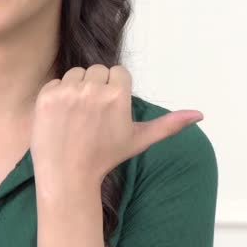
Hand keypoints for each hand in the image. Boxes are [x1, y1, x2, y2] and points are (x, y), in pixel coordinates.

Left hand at [29, 64, 203, 185]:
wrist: (67, 176)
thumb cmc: (105, 158)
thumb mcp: (140, 139)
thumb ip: (169, 124)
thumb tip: (200, 115)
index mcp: (118, 96)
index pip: (118, 73)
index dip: (114, 91)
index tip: (108, 113)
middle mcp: (94, 90)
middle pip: (98, 70)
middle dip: (96, 88)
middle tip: (92, 117)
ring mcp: (68, 92)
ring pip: (77, 73)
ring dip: (77, 89)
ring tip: (77, 117)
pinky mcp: (46, 96)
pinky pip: (56, 82)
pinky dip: (57, 96)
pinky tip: (62, 118)